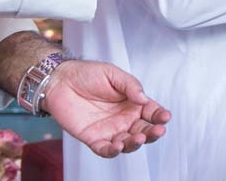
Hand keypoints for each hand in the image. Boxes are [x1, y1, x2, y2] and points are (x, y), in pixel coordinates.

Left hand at [43, 60, 170, 157]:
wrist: (61, 80)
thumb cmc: (87, 74)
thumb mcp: (112, 74)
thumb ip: (130, 85)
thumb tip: (143, 98)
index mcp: (132, 103)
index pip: (151, 112)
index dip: (159, 115)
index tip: (165, 116)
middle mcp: (124, 119)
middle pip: (143, 130)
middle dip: (152, 132)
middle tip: (157, 130)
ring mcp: (110, 130)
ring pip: (128, 143)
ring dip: (135, 143)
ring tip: (138, 138)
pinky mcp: (94, 138)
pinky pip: (105, 149)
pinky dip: (113, 151)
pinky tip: (118, 147)